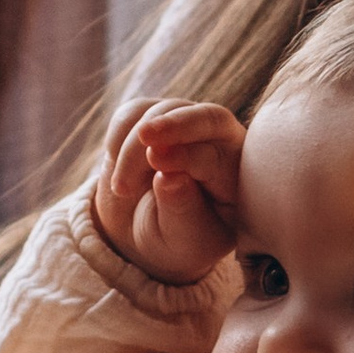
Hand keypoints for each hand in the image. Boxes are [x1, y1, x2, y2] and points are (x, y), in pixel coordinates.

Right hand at [91, 95, 245, 282]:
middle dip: (174, 124)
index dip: (188, 157)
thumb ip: (180, 210)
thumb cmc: (177, 239)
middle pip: (206, 117)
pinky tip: (118, 173)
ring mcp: (185, 125)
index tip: (158, 166)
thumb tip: (167, 177)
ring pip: (161, 113)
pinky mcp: (151, 117)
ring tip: (122, 189)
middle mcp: (219, 141)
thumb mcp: (184, 239)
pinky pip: (132, 115)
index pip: (218, 154)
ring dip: (132, 149)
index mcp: (236, 174)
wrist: (144, 231)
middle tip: (144, 135)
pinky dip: (118, 141)